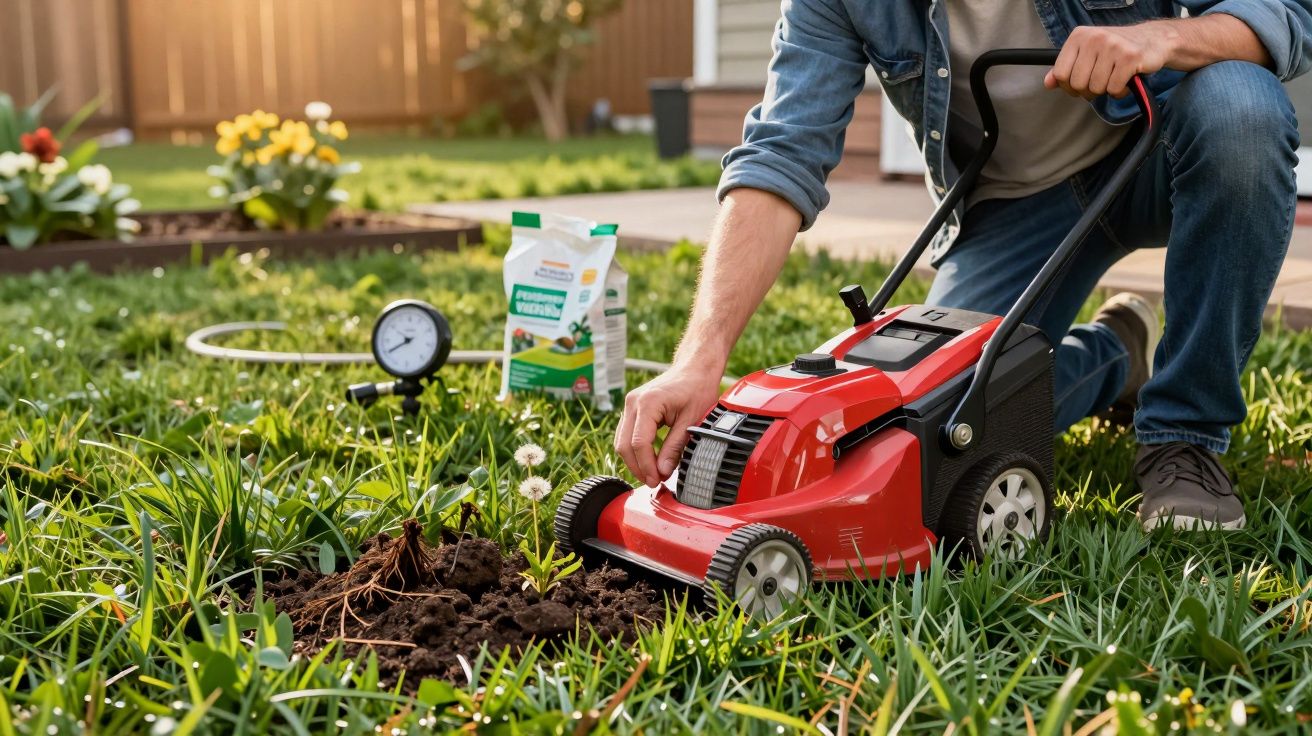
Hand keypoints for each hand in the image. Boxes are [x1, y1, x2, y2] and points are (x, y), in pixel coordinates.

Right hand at [615, 363, 723, 487]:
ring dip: (635, 461)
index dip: (647, 466)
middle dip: (638, 467)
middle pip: (624, 444)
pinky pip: (626, 434)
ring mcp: (630, 404)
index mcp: (648, 403)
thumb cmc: (697, 389)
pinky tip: (650, 461)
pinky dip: (635, 450)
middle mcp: (633, 402)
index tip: (657, 480)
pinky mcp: (632, 408)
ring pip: (621, 441)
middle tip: (655, 482)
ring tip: (654, 474)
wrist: (694, 368)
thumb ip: (675, 447)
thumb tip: (663, 471)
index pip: (639, 443)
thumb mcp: (691, 421)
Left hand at [1045, 23, 1175, 98]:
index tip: (1080, 85)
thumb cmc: (1117, 50)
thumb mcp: (1088, 54)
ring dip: (1106, 90)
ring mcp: (1112, 46)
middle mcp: (1094, 38)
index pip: (1060, 73)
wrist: (1154, 40)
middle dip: (1088, 90)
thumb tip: (1047, 83)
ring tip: (1115, 78)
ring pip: (1096, 88)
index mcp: (1079, 36)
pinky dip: (1120, 91)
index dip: (1068, 86)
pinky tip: (1126, 80)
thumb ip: (1066, 68)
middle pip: (1077, 84)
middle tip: (1101, 82)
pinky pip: (1114, 89)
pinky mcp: (1129, 57)